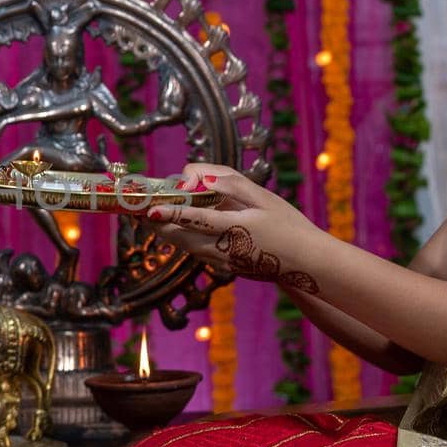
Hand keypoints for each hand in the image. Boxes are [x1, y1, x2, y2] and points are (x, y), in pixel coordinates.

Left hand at [146, 164, 326, 292]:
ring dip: (167, 232)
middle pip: (182, 237)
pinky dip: (182, 240)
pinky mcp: (226, 267)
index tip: (151, 209)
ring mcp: (225, 261)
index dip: (172, 213)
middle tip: (139, 209)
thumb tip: (203, 179)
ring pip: (186, 247)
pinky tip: (174, 229)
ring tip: (150, 217)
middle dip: (159, 223)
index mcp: (237, 228)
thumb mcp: (264, 198)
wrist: (306, 262)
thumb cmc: (289, 224)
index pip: (197, 220)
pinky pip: (197, 252)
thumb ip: (232, 186)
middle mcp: (227, 248)